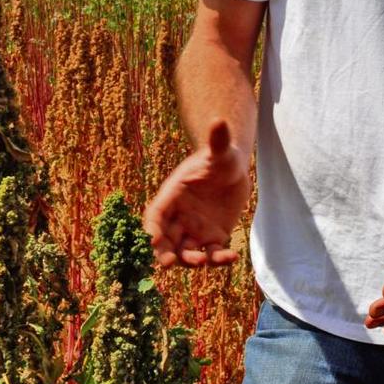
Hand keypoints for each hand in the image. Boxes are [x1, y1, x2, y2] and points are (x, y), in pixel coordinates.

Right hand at [143, 120, 250, 268]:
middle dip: (164, 253)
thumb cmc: (221, 157)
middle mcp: (179, 216)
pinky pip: (212, 254)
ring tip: (201, 261)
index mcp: (172, 195)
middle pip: (165, 240)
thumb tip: (218, 119)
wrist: (232, 169)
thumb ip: (217, 140)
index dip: (151, 229)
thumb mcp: (221, 150)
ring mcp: (195, 229)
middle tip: (169, 263)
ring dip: (190, 260)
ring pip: (186, 252)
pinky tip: (232, 256)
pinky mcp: (213, 237)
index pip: (155, 215)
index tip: (152, 241)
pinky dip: (219, 259)